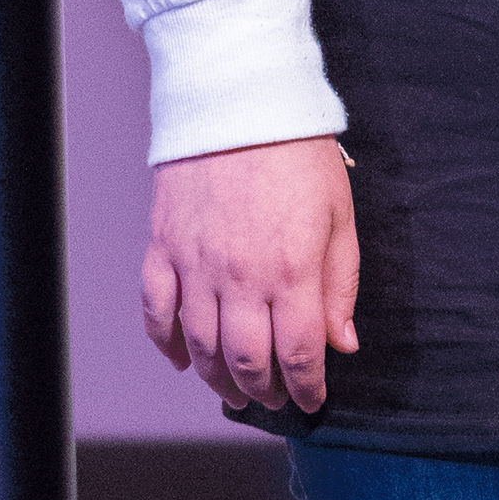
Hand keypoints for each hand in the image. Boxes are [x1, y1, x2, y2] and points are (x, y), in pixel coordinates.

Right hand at [142, 134, 359, 412]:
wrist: (241, 98)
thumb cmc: (297, 151)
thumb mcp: (339, 213)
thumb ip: (340, 283)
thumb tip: (342, 343)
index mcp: (291, 269)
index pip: (298, 354)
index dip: (307, 388)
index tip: (313, 400)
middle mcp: (240, 277)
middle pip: (247, 362)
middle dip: (264, 393)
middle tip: (275, 400)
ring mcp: (196, 265)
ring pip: (201, 349)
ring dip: (219, 380)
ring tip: (235, 390)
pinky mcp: (164, 247)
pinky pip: (156, 313)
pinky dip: (167, 345)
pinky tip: (183, 360)